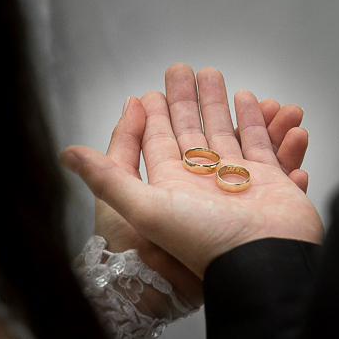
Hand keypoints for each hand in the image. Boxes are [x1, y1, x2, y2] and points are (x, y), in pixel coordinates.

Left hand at [63, 64, 323, 276]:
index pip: (159, 142)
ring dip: (222, 105)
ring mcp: (238, 185)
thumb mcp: (139, 209)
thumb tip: (66, 153)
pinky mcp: (272, 186)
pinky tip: (254, 102)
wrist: (255, 270)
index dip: (154, 114)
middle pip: (192, 132)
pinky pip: (264, 148)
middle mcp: (203, 185)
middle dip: (187, 99)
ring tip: (218, 75)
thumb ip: (106, 177)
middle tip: (184, 68)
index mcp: (171, 187)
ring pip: (227, 134)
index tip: (153, 88)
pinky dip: (260, 125)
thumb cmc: (198, 243)